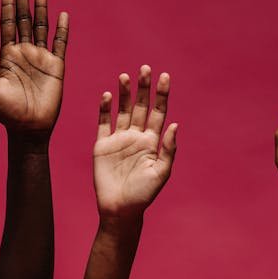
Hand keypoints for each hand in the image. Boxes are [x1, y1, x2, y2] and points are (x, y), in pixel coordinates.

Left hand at [0, 0, 67, 132]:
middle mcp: (24, 52)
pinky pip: (60, 43)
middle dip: (23, 0)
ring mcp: (41, 58)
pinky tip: (62, 15)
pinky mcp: (57, 66)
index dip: (8, 6)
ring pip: (41, 27)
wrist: (29, 130)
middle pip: (24, 20)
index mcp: (7, 55)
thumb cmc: (6, 113)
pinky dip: (62, 29)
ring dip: (41, 8)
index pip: (7, 24)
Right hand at [93, 66, 177, 217]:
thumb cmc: (144, 194)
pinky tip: (107, 96)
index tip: (164, 76)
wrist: (120, 210)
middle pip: (141, 106)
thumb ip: (168, 149)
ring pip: (122, 110)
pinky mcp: (102, 145)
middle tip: (145, 68)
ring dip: (124, 94)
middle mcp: (136, 136)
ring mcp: (119, 139)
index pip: (159, 112)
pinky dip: (105, 109)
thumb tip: (175, 124)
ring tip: (125, 76)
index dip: (161, 94)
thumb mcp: (161, 172)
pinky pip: (103, 123)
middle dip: (143, 88)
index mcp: (152, 141)